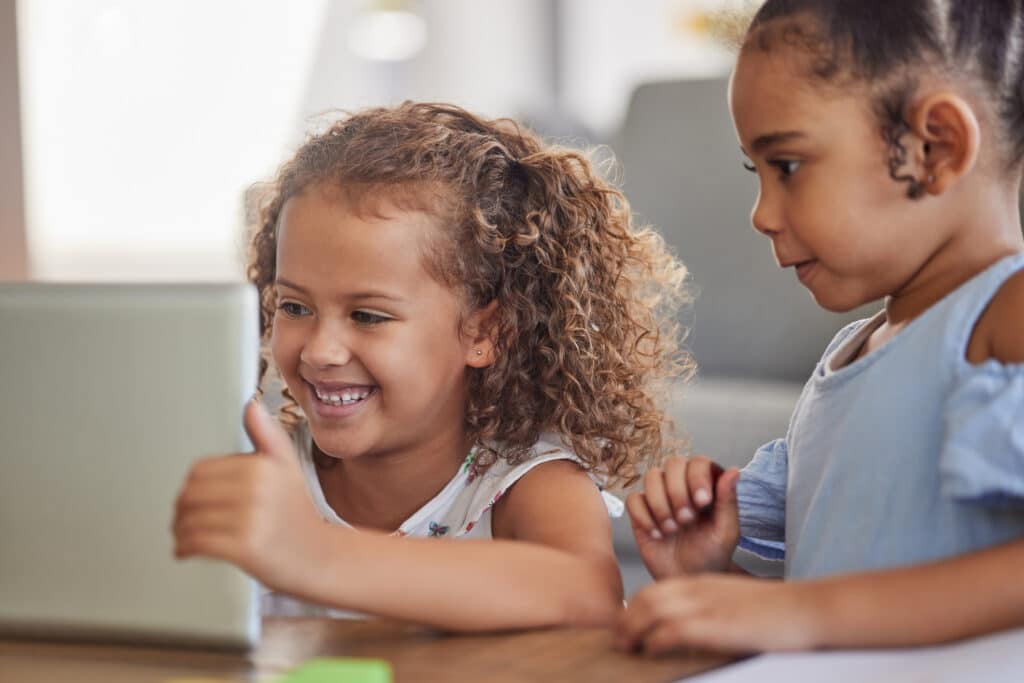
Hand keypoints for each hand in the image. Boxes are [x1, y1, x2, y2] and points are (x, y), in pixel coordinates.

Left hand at [173, 400, 329, 592]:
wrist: (319, 556)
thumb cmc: (297, 512)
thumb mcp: (287, 466)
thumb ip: (267, 435)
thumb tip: (251, 405)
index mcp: (261, 465)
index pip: (200, 470)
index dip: (190, 485)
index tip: (192, 497)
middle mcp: (255, 488)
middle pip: (191, 495)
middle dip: (180, 509)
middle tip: (182, 519)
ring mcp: (250, 518)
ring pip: (190, 520)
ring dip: (179, 530)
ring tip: (183, 535)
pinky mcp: (244, 547)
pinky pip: (197, 543)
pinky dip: (184, 548)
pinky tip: (185, 550)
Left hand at [616, 575, 819, 653]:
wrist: (805, 609)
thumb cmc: (775, 613)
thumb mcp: (735, 602)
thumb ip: (711, 609)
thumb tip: (690, 631)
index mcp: (704, 583)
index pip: (657, 589)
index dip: (636, 607)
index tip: (626, 624)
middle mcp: (700, 590)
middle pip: (648, 598)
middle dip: (626, 618)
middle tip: (617, 638)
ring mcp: (707, 605)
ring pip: (653, 610)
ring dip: (633, 629)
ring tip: (625, 646)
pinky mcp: (715, 625)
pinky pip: (673, 629)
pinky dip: (655, 640)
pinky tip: (650, 650)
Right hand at [625, 456, 739, 578]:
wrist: (688, 579)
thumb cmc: (711, 556)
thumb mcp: (726, 532)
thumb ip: (728, 501)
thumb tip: (733, 470)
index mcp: (706, 485)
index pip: (698, 462)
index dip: (698, 477)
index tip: (703, 503)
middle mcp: (682, 485)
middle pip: (673, 463)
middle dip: (678, 492)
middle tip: (687, 520)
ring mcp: (659, 496)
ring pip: (651, 477)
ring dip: (661, 504)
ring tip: (673, 529)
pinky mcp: (640, 511)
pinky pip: (633, 499)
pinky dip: (644, 516)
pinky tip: (657, 534)